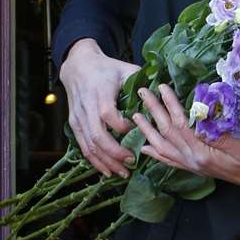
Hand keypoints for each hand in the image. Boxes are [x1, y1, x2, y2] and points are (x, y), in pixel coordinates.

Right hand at [59, 38, 140, 178]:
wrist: (78, 66)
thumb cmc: (106, 69)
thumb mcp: (125, 69)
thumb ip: (143, 82)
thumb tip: (165, 93)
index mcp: (101, 95)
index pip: (110, 117)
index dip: (124, 129)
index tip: (137, 132)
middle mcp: (87, 109)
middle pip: (99, 137)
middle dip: (116, 154)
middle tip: (132, 163)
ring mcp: (79, 118)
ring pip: (90, 146)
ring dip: (106, 162)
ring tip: (122, 173)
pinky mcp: (74, 124)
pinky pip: (83, 147)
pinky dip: (94, 161)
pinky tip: (107, 170)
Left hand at [133, 84, 239, 191]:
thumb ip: (218, 131)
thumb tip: (198, 116)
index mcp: (202, 152)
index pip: (180, 124)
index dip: (170, 105)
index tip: (162, 88)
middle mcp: (192, 160)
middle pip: (167, 133)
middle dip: (153, 111)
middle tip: (142, 93)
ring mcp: (191, 166)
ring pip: (163, 147)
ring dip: (148, 131)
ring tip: (135, 117)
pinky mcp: (193, 168)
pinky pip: (169, 161)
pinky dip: (156, 154)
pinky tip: (145, 148)